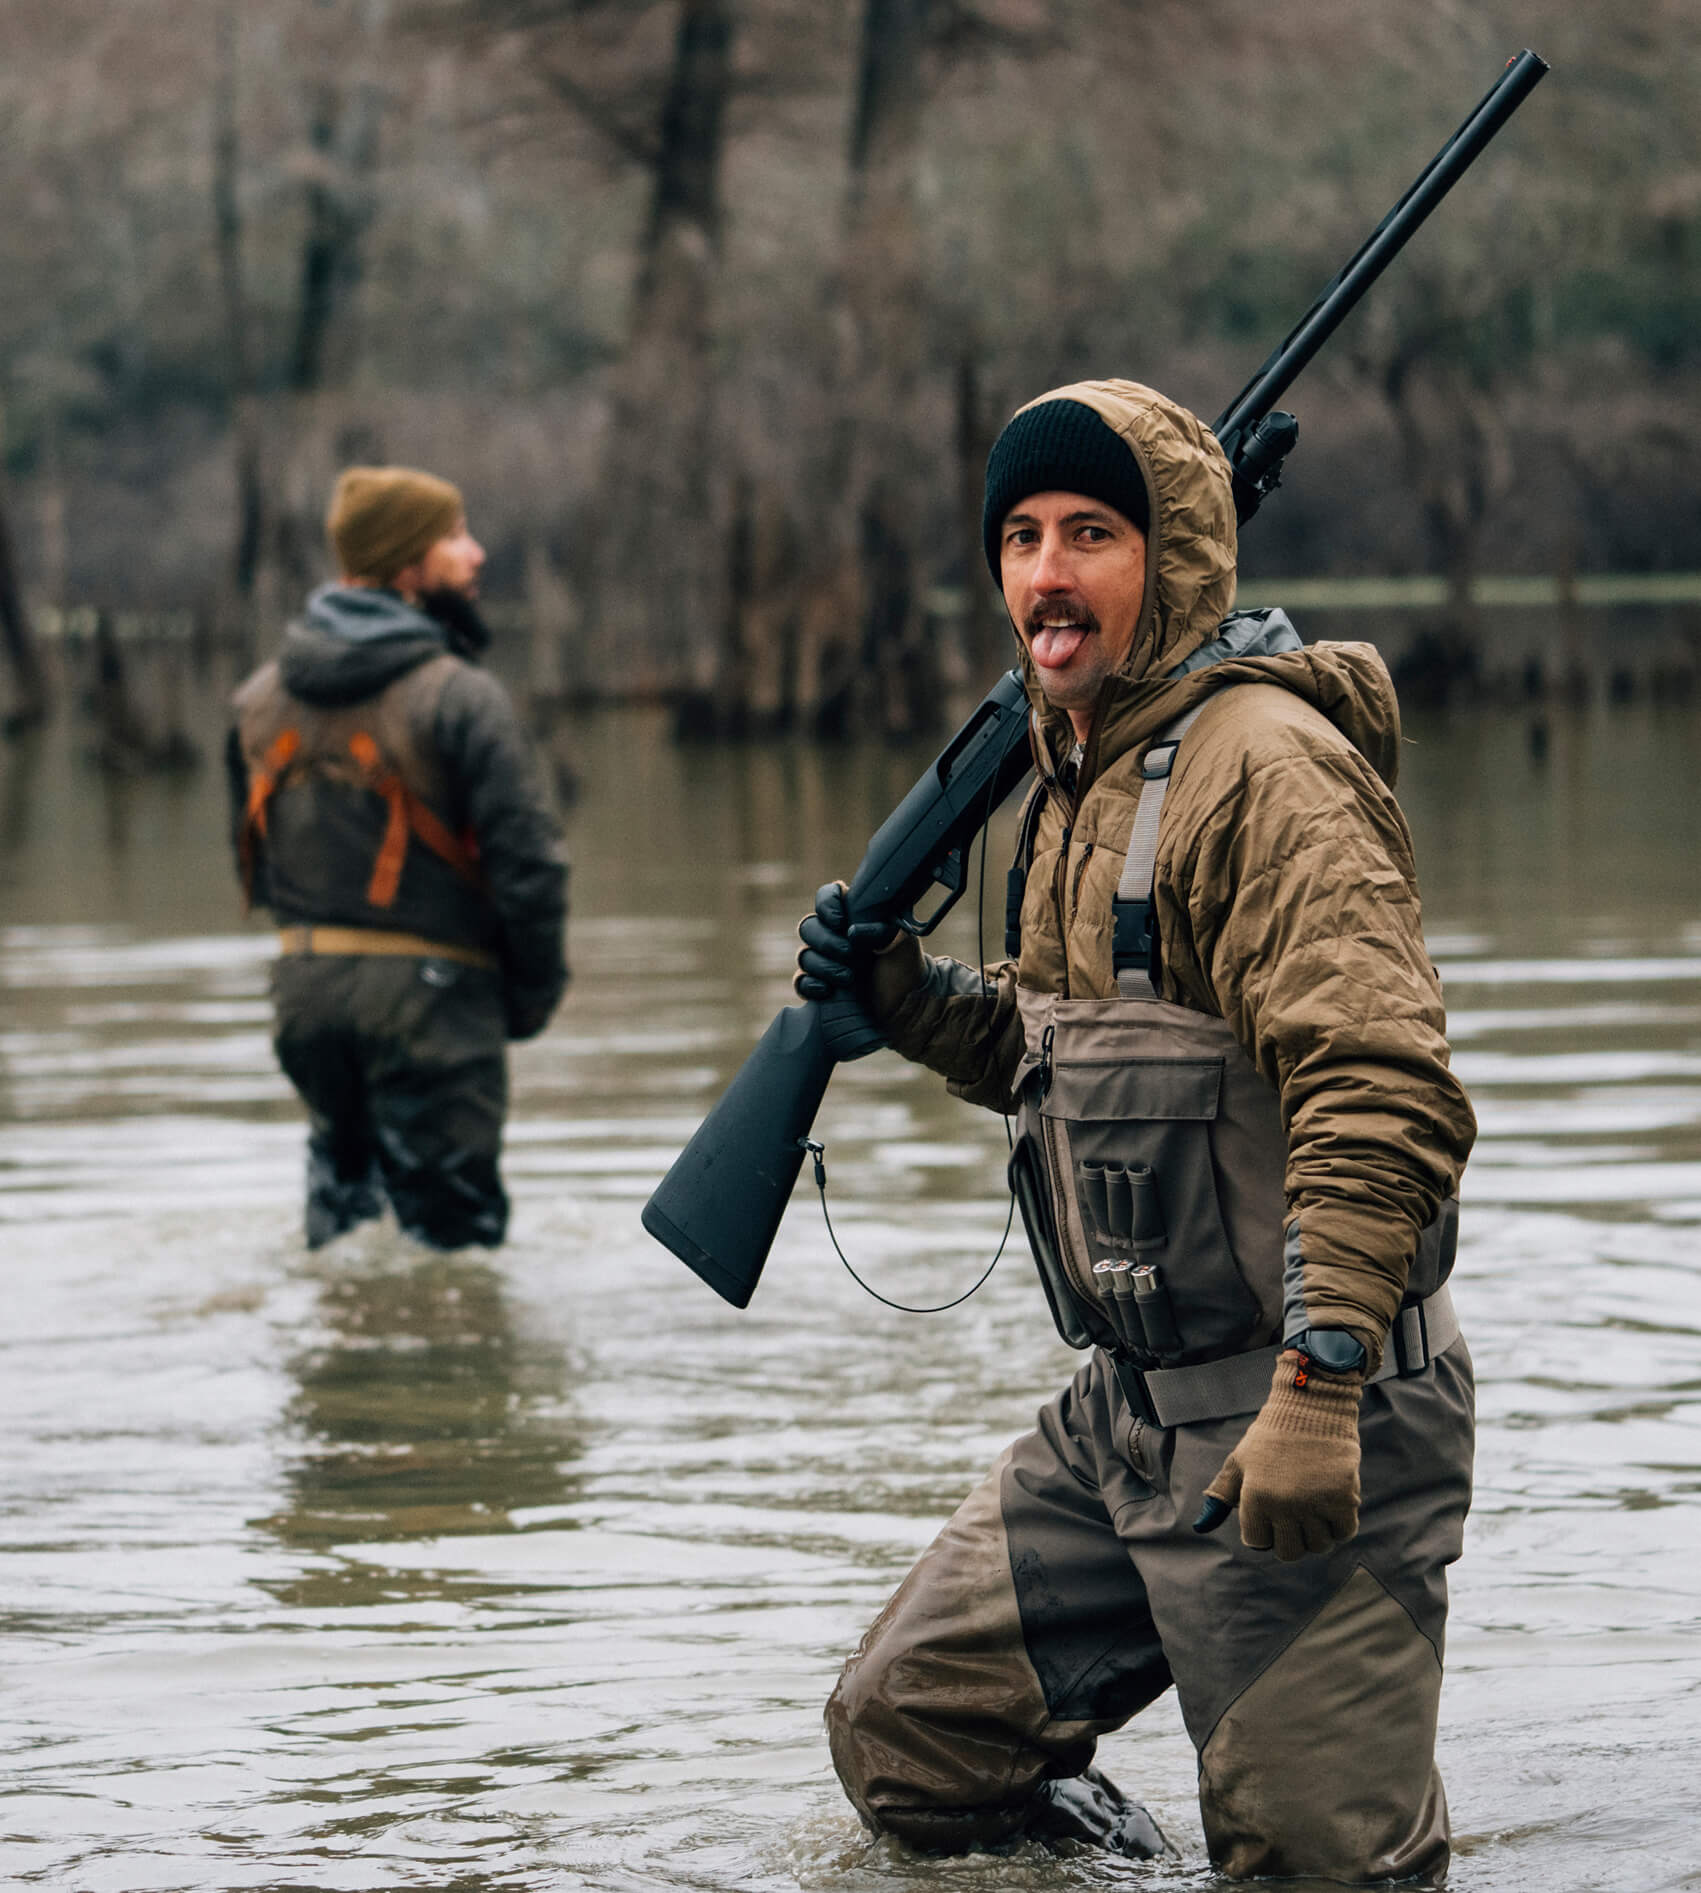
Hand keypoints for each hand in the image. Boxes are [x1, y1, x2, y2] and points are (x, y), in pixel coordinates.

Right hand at [794, 882, 897, 1000]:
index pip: (827, 896)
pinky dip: (810, 985)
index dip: (826, 904)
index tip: (840, 920)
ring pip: (804, 956)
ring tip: (848, 977)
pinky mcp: (821, 987)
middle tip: (850, 953)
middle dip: (826, 941)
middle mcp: (834, 936)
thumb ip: (884, 929)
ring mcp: (824, 961)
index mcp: (852, 916)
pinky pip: (801, 983)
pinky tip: (828, 991)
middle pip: (808, 926)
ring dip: (823, 965)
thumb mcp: (905, 942)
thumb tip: (853, 933)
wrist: (907, 1003)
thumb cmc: (905, 966)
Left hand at [1193, 1350, 1362, 1561]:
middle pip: (1289, 1552)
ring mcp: (1315, 1503)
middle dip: (1291, 1538)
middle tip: (1295, 1515)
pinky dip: (1340, 1525)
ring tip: (1314, 1506)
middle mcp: (1284, 1505)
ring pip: (1318, 1546)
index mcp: (1255, 1497)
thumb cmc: (1270, 1438)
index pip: (1258, 1543)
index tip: (1271, 1511)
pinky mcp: (1343, 1498)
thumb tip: (1200, 1527)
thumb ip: (1221, 1495)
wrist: (1310, 1408)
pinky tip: (1332, 1505)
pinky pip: (1344, 1533)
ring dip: (1317, 1533)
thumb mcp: (1239, 1462)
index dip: (1264, 1530)